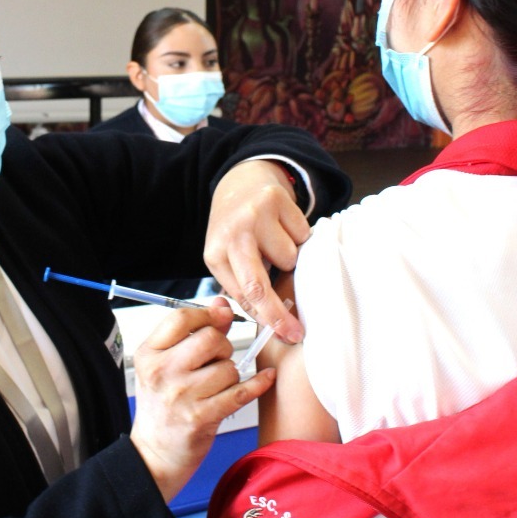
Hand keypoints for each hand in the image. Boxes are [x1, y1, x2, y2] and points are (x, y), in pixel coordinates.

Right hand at [129, 306, 274, 500]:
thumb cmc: (162, 407)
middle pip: (210, 338)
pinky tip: (265, 378)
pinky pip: (241, 392)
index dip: (207, 314)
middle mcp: (163, 372)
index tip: (220, 318)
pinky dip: (258, 384)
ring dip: (231, 374)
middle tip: (216, 360)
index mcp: (149, 354)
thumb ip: (193, 333)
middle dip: (222, 346)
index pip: (181, 318)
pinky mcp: (203, 417)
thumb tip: (222, 304)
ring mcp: (182, 396)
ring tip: (217, 385)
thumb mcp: (165, 365)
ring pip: (228, 367)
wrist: (154, 454)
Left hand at [204, 160, 310, 342]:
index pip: (242, 296)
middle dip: (279, 314)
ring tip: (276, 244)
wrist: (240, 182)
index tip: (285, 335)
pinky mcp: (275, 199)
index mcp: (214, 253)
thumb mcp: (227, 257)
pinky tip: (283, 227)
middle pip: (258, 287)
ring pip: (289, 258)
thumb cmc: (235, 228)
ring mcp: (253, 216)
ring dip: (290, 258)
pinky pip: (302, 233)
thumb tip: (269, 321)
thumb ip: (242, 286)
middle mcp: (231, 234)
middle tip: (296, 332)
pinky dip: (299, 235)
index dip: (266, 319)